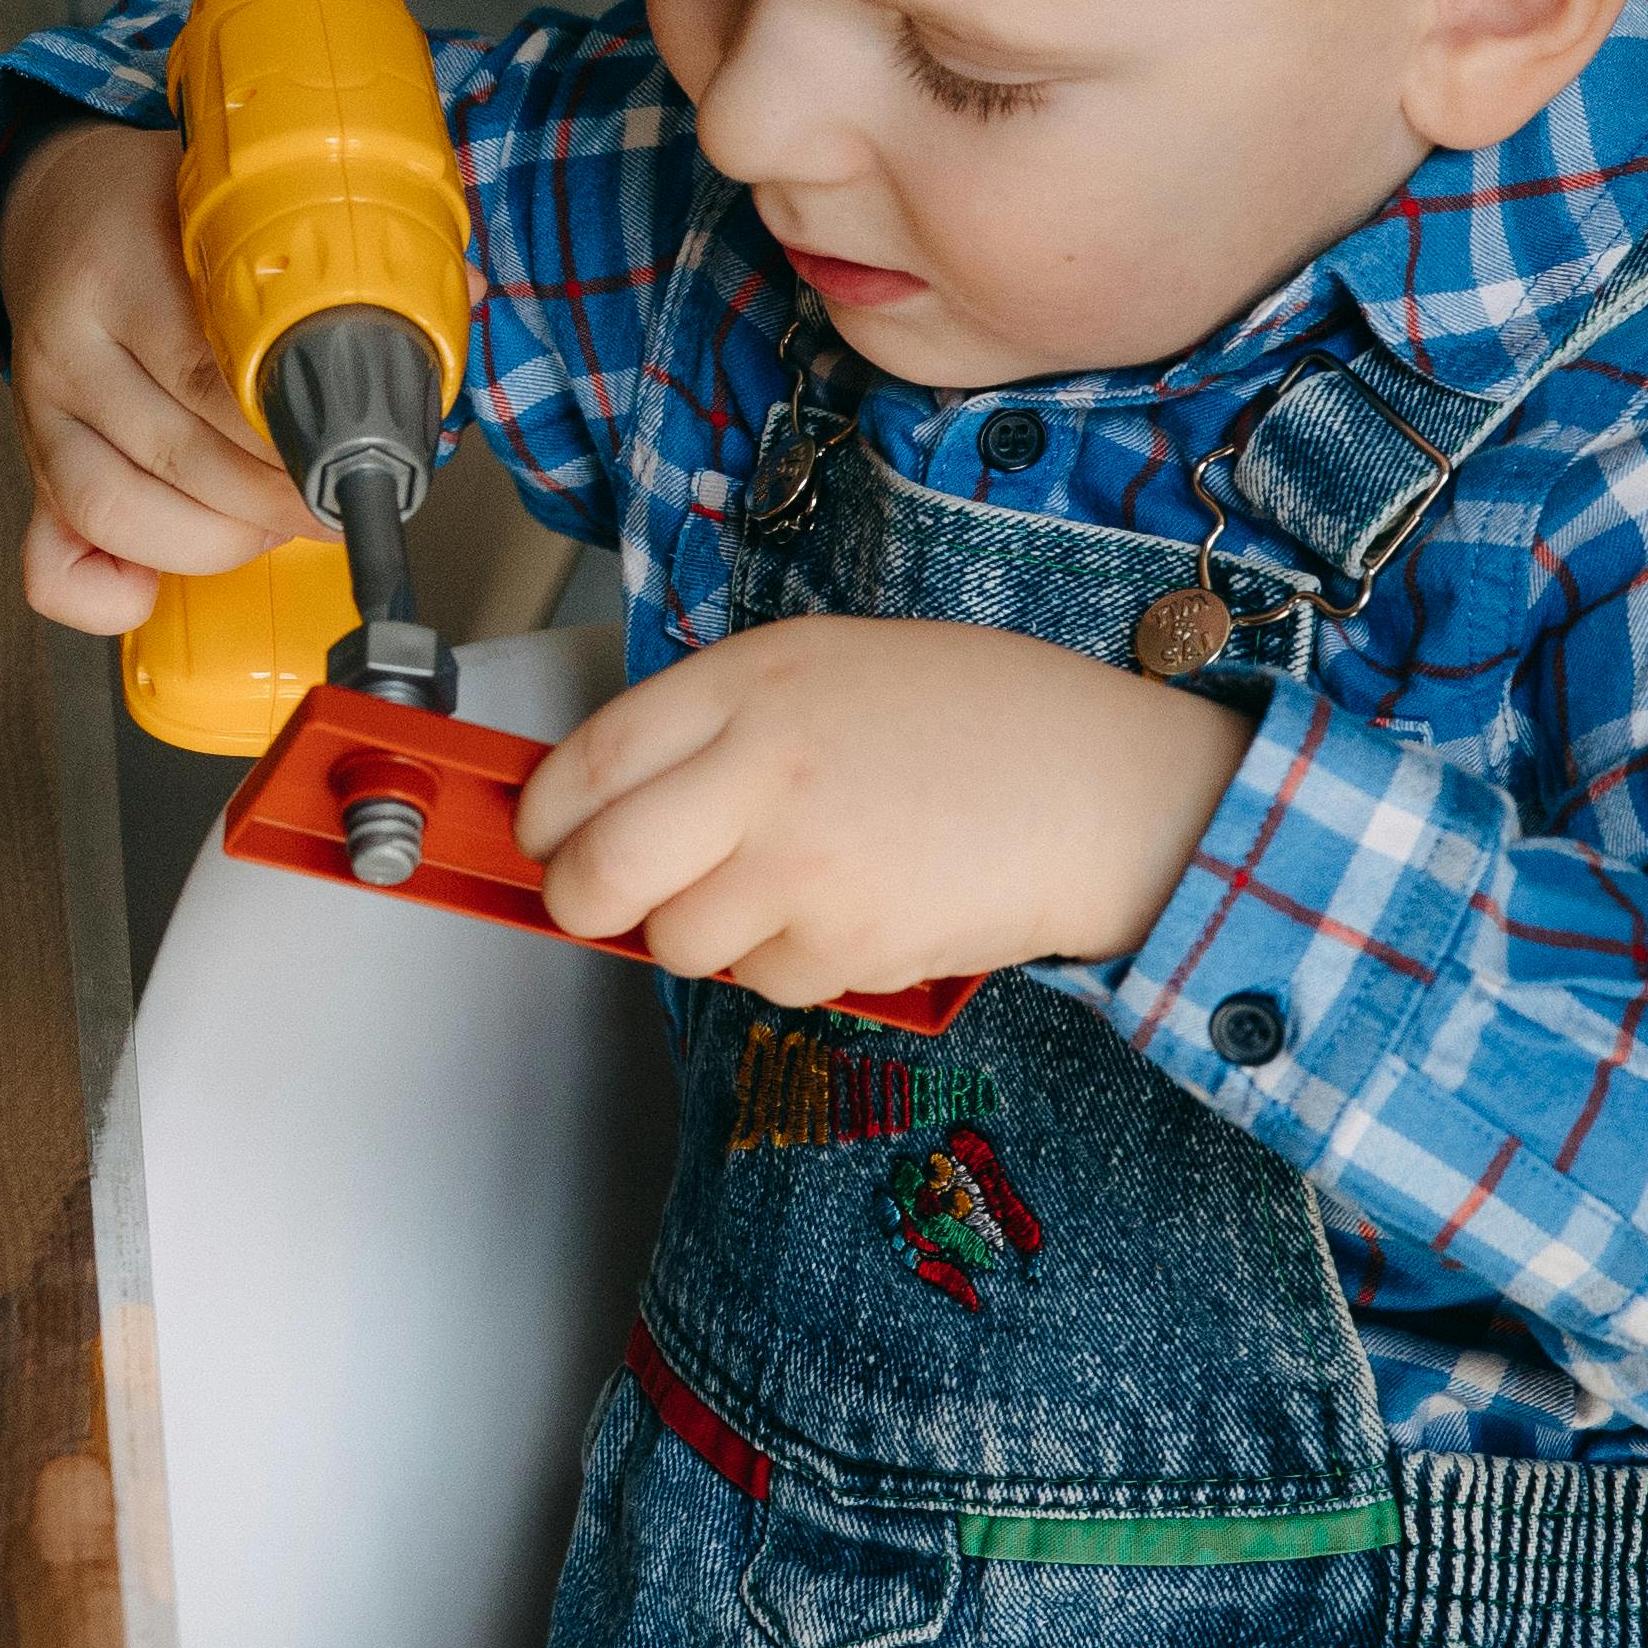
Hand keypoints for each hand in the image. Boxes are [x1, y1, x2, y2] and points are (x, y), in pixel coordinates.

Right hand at [0, 120, 322, 632]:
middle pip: (176, 455)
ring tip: (269, 526)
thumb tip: (459, 297)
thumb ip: (332, 251)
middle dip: (271, 501)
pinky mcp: (31, 471)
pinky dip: (107, 599)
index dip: (288, 437)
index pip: (208, 375)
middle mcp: (68, 345)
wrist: (49, 208)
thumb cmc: (152, 216)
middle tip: (324, 498)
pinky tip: (158, 585)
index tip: (348, 452)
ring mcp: (40, 416)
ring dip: (216, 541)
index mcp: (119, 268)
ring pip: (117, 512)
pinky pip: (50, 568)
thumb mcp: (228, 203)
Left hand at [508, 617, 1253, 1003]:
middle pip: (601, 869)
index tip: (544, 836)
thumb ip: (719, 723)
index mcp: (752, 681)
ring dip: (703, 936)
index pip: (589, 759)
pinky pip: (765, 982)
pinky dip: (788, 967)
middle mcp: (764, 767)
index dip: (546, 816)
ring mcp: (804, 862)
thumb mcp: (830, 666)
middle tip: (596, 901)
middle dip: (580, 901)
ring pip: (678, 944)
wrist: (1103, 786)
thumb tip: (613, 799)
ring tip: (774, 891)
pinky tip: (846, 911)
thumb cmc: (979, 719)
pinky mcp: (848, 940)